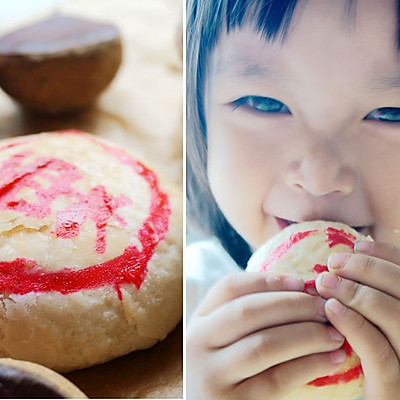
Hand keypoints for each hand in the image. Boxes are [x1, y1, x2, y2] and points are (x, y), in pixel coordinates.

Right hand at [187, 272, 346, 399]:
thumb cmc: (229, 370)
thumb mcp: (224, 339)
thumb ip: (246, 316)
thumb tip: (299, 289)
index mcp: (198, 321)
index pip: (229, 287)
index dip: (267, 280)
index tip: (301, 281)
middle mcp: (197, 343)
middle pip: (248, 310)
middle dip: (293, 305)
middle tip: (325, 307)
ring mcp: (212, 375)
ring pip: (264, 344)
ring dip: (307, 334)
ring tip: (334, 334)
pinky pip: (278, 378)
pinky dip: (310, 365)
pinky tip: (332, 360)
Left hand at [316, 241, 399, 399]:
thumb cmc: (363, 357)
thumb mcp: (372, 321)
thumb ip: (371, 295)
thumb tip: (351, 257)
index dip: (389, 256)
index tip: (358, 245)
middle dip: (370, 270)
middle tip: (334, 262)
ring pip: (397, 317)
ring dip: (358, 292)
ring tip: (325, 281)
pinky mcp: (394, 389)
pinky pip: (378, 351)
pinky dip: (354, 323)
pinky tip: (331, 308)